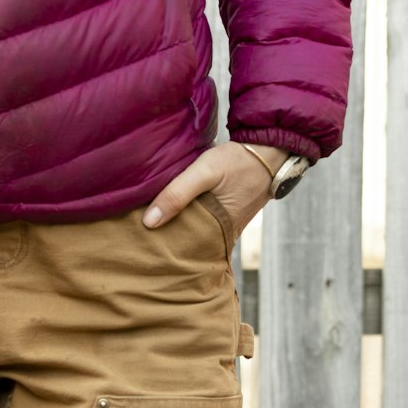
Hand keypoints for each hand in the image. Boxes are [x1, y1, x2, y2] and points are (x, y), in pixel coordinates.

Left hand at [142, 142, 288, 243]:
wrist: (271, 151)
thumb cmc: (239, 160)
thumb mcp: (206, 171)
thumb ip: (178, 193)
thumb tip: (149, 222)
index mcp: (216, 234)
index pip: (182, 254)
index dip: (161, 255)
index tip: (139, 255)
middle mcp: (220, 238)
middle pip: (185, 248)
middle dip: (164, 248)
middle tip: (137, 249)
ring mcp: (223, 229)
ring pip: (192, 237)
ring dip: (174, 234)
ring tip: (145, 236)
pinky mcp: (224, 219)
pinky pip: (200, 226)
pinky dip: (186, 223)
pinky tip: (167, 219)